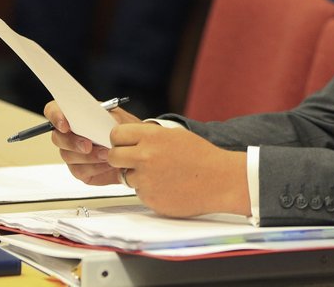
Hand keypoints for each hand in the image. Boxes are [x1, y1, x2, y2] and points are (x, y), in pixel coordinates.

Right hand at [45, 100, 140, 185]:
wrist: (138, 148)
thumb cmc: (126, 129)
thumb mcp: (120, 118)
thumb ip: (105, 117)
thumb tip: (93, 121)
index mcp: (77, 115)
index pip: (53, 110)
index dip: (56, 117)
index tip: (66, 125)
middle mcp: (71, 134)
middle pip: (57, 137)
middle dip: (73, 142)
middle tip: (88, 146)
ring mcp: (73, 152)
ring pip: (68, 156)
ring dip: (88, 156)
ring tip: (107, 154)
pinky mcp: (80, 169)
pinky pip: (79, 170)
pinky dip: (95, 167)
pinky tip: (108, 163)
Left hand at [106, 124, 249, 217]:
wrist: (220, 180)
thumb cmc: (202, 156)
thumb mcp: (175, 135)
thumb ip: (149, 136)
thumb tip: (129, 140)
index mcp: (152, 137)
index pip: (116, 134)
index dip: (120, 139)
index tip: (125, 143)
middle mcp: (145, 157)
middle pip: (113, 156)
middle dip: (120, 158)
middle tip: (134, 160)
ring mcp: (145, 180)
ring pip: (126, 176)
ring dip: (137, 175)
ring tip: (162, 174)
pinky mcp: (149, 198)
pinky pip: (139, 192)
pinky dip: (150, 189)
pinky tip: (168, 185)